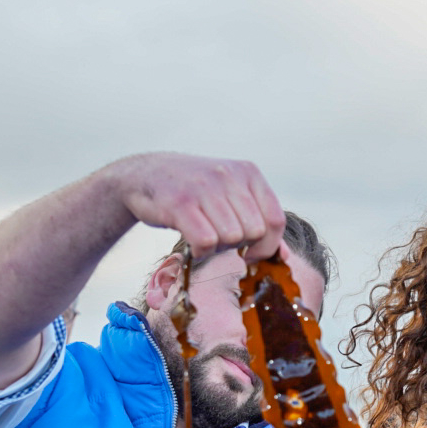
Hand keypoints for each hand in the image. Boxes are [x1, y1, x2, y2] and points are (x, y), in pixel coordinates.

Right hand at [105, 153, 284, 260]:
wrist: (142, 174)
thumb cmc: (194, 192)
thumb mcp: (231, 194)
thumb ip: (258, 218)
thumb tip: (283, 255)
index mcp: (248, 172)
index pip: (275, 220)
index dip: (267, 246)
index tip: (250, 252)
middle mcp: (228, 175)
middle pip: (254, 233)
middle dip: (238, 245)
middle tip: (218, 237)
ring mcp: (204, 188)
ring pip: (232, 238)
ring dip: (217, 247)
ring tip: (203, 234)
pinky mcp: (180, 204)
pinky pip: (207, 242)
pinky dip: (201, 251)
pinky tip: (193, 243)